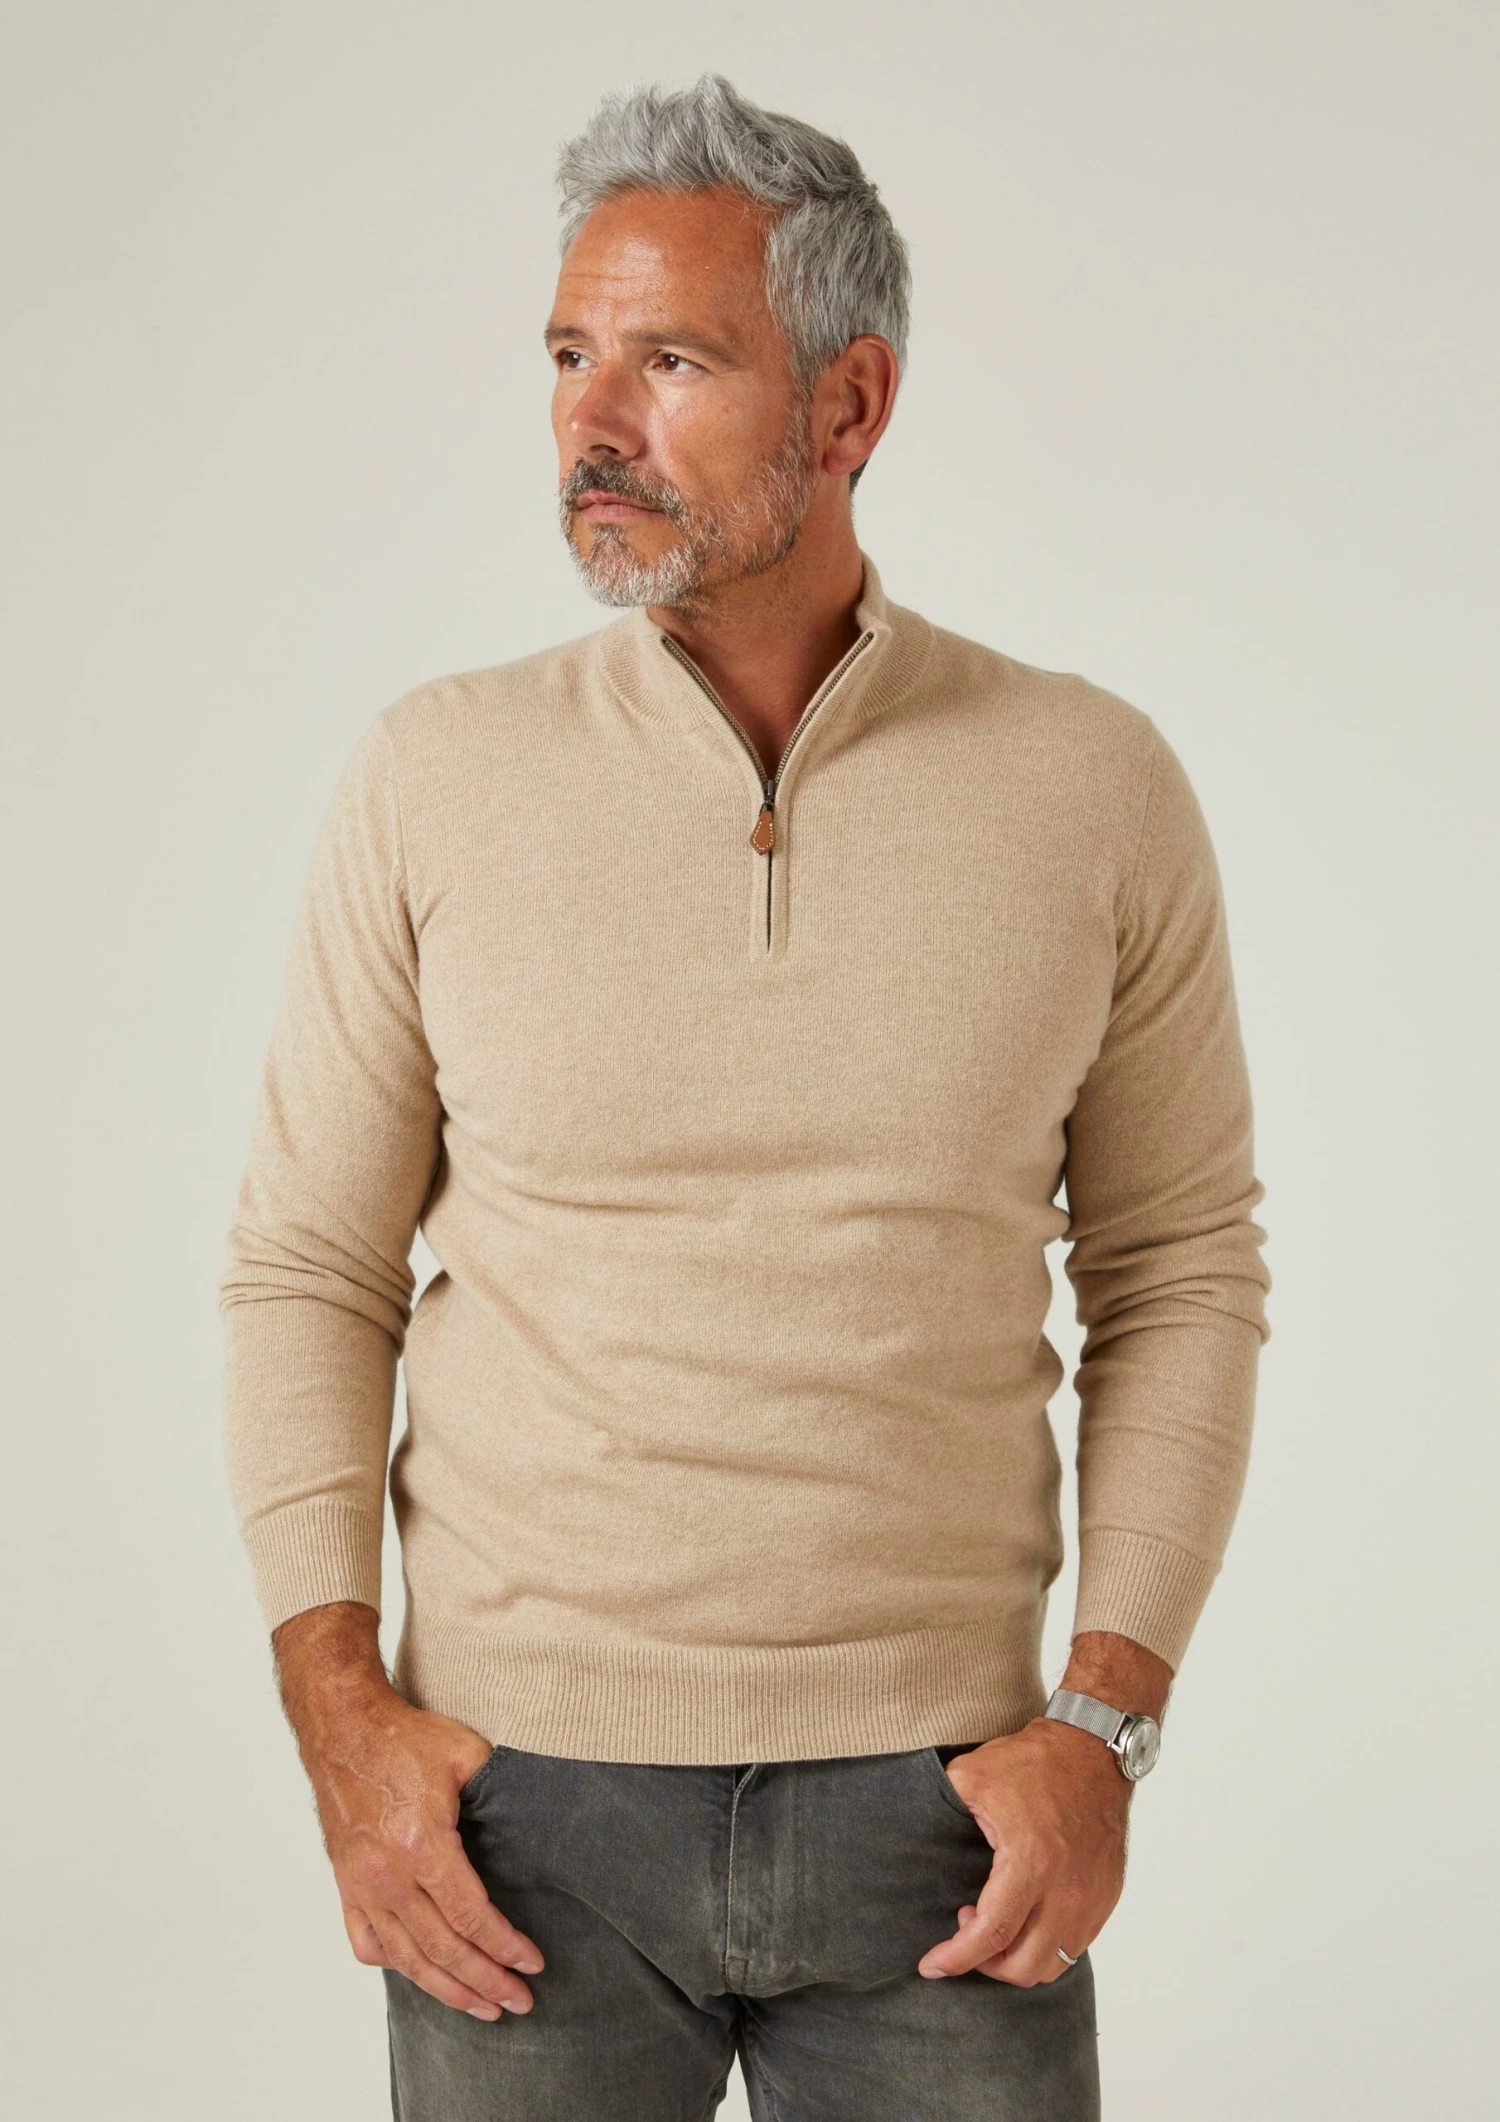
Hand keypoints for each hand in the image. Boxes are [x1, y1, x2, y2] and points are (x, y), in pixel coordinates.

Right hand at [273, 1602, 543, 2021]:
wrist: (343, 1728)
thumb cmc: (403, 1737)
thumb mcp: (464, 1753)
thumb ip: (499, 1791)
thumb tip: (536, 1818)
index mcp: (421, 1843)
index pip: (470, 1916)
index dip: (504, 1946)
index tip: (532, 1964)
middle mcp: (388, 1875)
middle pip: (442, 1949)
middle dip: (486, 1981)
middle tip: (518, 2002)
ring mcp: (362, 1886)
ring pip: (407, 1959)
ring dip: (447, 1989)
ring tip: (482, 2008)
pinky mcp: (346, 1885)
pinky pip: (368, 1943)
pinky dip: (397, 1966)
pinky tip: (422, 1975)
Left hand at [916, 1717, 1129, 1985]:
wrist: (1094, 1750)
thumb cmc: (1035, 1762)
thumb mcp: (973, 1774)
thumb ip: (939, 1806)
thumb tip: (906, 1829)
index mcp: (1030, 1865)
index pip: (991, 1936)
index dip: (955, 1959)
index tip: (930, 1965)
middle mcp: (1066, 1892)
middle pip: (1023, 1967)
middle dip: (985, 1964)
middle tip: (966, 1928)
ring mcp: (1090, 1899)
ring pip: (1052, 1965)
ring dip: (1017, 1959)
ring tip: (997, 1921)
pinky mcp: (1105, 1897)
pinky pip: (1075, 1946)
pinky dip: (1045, 1946)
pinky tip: (1026, 1916)